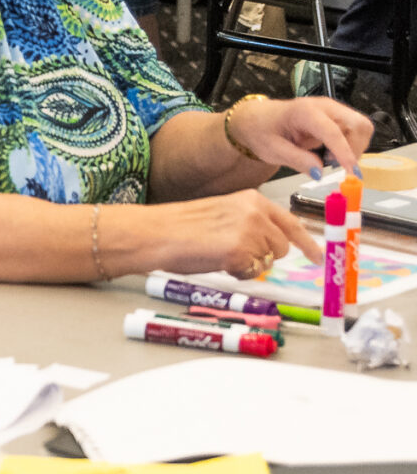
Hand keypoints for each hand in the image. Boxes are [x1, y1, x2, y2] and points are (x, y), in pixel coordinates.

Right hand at [135, 192, 322, 280]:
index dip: (307, 242)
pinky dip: (237, 273)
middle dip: (265, 255)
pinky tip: (217, 262)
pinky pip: (252, 272)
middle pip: (282, 246)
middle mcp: (256, 213)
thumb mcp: (223, 214)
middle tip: (236, 254)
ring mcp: (250, 232)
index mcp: (251, 200)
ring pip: (269, 260)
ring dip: (250, 264)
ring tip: (221, 254)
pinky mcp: (241, 252)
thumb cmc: (181, 226)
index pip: (290, 222)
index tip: (318, 256)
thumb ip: (249, 224)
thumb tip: (268, 245)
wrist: (156, 232)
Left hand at [227, 94, 371, 178]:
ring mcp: (333, 110)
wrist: (258, 119)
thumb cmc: (263, 131)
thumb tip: (320, 172)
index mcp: (305, 111)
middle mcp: (324, 106)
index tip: (351, 173)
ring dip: (354, 149)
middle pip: (359, 125)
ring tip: (328, 159)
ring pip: (362, 129)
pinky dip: (350, 146)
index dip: (345, 154)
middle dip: (355, 149)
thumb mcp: (272, 150)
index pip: (333, 132)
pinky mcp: (337, 117)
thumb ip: (297, 160)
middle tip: (337, 166)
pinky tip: (330, 153)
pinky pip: (356, 132)